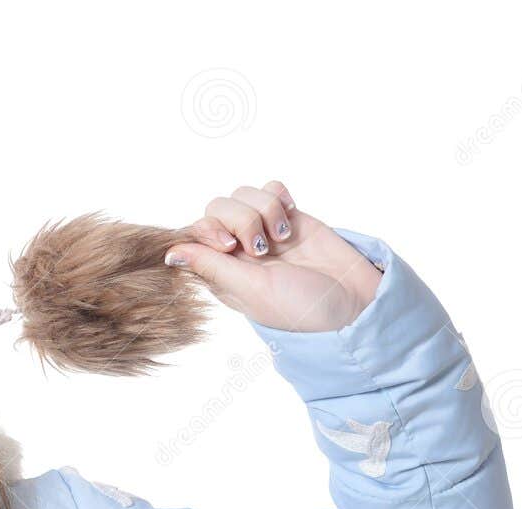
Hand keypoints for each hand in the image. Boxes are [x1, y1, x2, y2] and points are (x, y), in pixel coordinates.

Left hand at [164, 181, 382, 332]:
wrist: (352, 300)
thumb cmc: (299, 308)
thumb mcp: (251, 290)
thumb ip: (211, 268)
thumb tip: (170, 254)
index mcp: (220, 271)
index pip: (194, 233)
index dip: (207, 230)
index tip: (229, 246)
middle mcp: (236, 249)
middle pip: (216, 208)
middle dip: (240, 220)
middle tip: (262, 248)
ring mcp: (262, 229)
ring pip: (243, 195)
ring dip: (264, 210)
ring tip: (282, 238)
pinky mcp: (288, 215)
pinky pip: (270, 188)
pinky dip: (279, 198)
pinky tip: (291, 222)